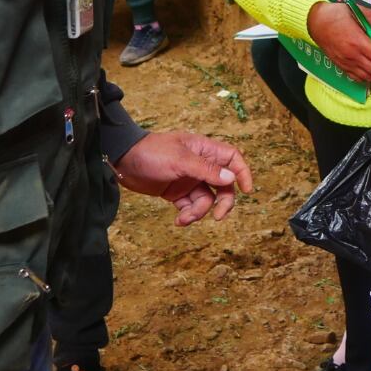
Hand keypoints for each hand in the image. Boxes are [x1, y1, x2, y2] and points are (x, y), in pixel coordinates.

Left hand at [113, 130, 254, 224]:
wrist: (122, 161)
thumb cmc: (151, 152)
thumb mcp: (180, 161)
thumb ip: (206, 170)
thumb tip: (231, 179)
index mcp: (204, 149)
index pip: (232, 158)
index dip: (242, 172)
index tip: (247, 190)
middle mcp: (200, 164)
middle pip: (223, 185)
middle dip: (223, 202)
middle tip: (218, 217)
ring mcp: (189, 179)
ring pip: (206, 199)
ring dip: (198, 212)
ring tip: (183, 218)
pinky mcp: (177, 192)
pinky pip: (190, 206)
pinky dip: (187, 215)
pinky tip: (178, 220)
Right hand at [306, 1, 370, 82]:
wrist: (314, 21)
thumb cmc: (334, 15)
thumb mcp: (355, 10)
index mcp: (357, 41)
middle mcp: (352, 55)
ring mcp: (346, 62)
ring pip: (367, 77)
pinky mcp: (341, 66)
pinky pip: (357, 78)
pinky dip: (365, 76)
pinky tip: (369, 68)